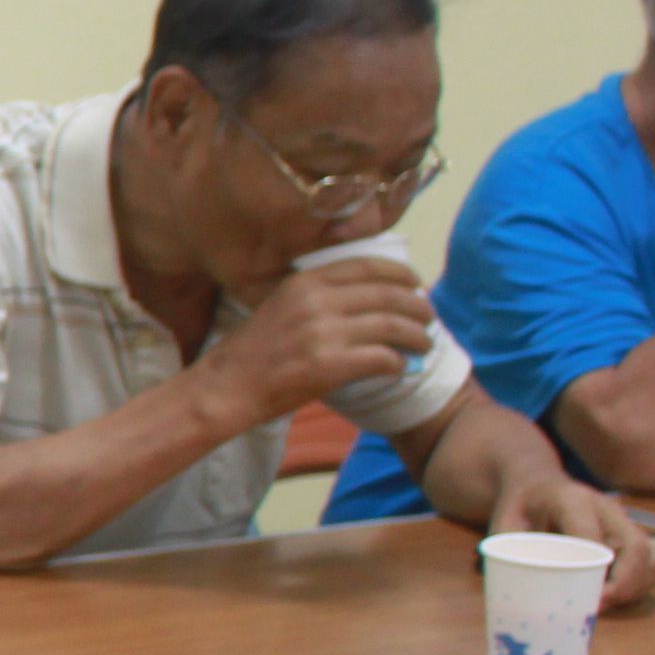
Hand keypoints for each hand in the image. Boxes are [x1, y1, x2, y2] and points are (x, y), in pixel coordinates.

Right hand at [221, 257, 437, 419]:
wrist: (225, 387)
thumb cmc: (253, 352)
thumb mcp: (280, 305)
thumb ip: (318, 297)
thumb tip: (367, 298)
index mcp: (306, 281)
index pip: (370, 267)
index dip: (402, 275)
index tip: (416, 285)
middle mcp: (317, 301)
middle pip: (390, 295)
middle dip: (419, 306)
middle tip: (429, 319)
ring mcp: (323, 333)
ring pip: (394, 326)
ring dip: (417, 336)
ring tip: (424, 344)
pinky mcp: (329, 365)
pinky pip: (382, 358)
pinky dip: (397, 364)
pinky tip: (398, 369)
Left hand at [488, 468, 654, 606]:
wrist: (538, 485)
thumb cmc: (520, 509)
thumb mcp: (504, 524)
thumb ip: (507, 552)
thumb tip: (512, 594)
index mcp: (571, 500)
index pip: (591, 535)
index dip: (591, 570)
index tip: (584, 598)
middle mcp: (607, 509)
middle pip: (635, 547)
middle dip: (623, 584)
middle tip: (597, 608)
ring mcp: (623, 522)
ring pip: (650, 557)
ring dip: (634, 588)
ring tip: (605, 606)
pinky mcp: (631, 536)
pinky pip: (652, 563)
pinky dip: (641, 584)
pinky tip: (616, 598)